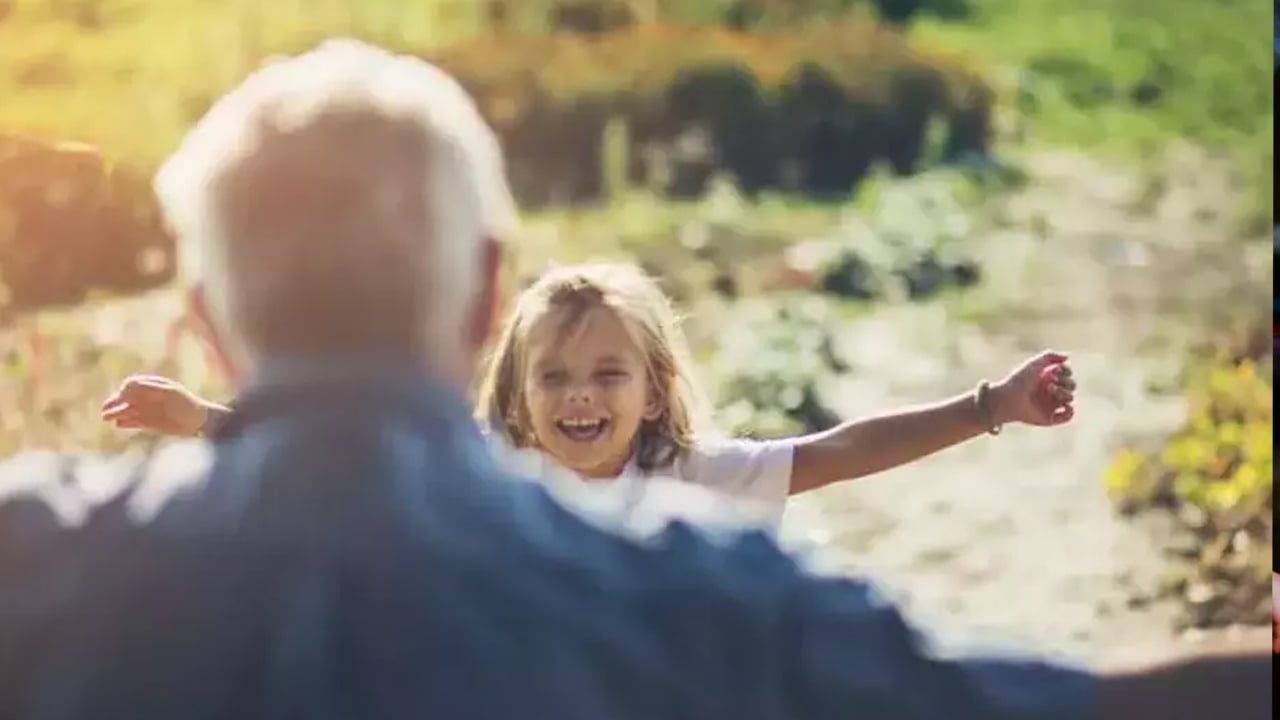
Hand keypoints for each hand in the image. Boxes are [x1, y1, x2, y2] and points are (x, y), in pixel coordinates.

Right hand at [101, 374, 216, 436]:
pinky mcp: (148, 423)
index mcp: (152, 386)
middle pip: (124, 398)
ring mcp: (146, 410)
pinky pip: (132, 422)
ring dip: (115, 413)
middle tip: (106, 410)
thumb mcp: (169, 392)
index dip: (125, 390)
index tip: (124, 396)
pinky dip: (125, 423)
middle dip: (114, 402)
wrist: (198, 421)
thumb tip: (127, 385)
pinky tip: (118, 425)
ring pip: (125, 411)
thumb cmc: (186, 403)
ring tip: (106, 418)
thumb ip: (149, 388)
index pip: (131, 385)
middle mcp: (147, 397)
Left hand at [991, 350, 1075, 426]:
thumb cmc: (1019, 379)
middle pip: (1071, 385)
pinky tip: (1064, 405)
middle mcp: (1049, 391)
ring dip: (1066, 393)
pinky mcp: (1049, 418)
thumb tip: (1067, 358)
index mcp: (1046, 377)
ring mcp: (1050, 405)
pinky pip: (1067, 416)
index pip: (1066, 373)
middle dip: (1066, 381)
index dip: (1066, 370)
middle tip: (1051, 382)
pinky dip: (1070, 412)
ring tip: (1053, 391)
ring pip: (1070, 398)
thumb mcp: (1034, 363)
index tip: (1055, 370)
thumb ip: (1050, 355)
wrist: (1008, 399)